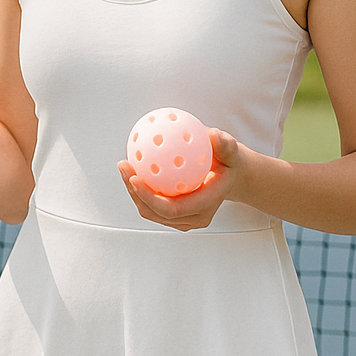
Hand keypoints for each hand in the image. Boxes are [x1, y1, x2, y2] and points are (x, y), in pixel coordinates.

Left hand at [118, 127, 244, 230]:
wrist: (231, 177)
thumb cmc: (229, 162)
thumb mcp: (231, 150)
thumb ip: (224, 144)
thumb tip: (212, 135)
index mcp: (206, 205)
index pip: (171, 209)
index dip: (148, 198)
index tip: (134, 177)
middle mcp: (194, 217)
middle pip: (155, 213)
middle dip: (134, 192)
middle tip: (124, 166)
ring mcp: (183, 219)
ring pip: (150, 211)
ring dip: (133, 192)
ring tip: (124, 166)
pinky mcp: (175, 215)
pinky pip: (151, 205)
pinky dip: (139, 189)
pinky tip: (132, 167)